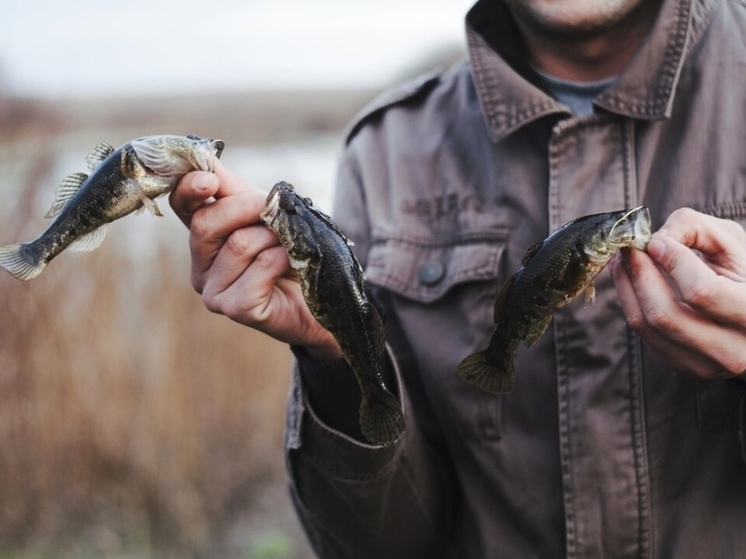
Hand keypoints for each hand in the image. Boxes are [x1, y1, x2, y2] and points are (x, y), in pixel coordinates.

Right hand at [169, 161, 341, 360]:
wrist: (324, 295)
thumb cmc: (293, 253)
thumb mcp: (264, 213)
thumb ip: (232, 189)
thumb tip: (203, 158)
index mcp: (205, 236)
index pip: (182, 205)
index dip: (189, 188)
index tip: (209, 180)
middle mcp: (201, 265)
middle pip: (206, 223)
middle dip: (248, 208)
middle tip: (276, 213)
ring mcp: (213, 291)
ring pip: (238, 244)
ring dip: (274, 238)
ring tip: (288, 247)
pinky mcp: (235, 308)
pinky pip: (260, 268)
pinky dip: (282, 258)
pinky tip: (291, 266)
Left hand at [611, 208, 745, 378]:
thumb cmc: (741, 271)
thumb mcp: (731, 241)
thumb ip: (695, 228)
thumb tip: (654, 242)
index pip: (703, 292)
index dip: (673, 263)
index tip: (656, 241)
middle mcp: (735, 350)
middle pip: (665, 315)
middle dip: (639, 275)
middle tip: (628, 249)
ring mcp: (706, 365)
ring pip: (648, 326)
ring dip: (627, 288)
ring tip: (622, 261)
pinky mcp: (682, 366)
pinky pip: (644, 335)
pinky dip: (631, 303)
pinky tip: (631, 281)